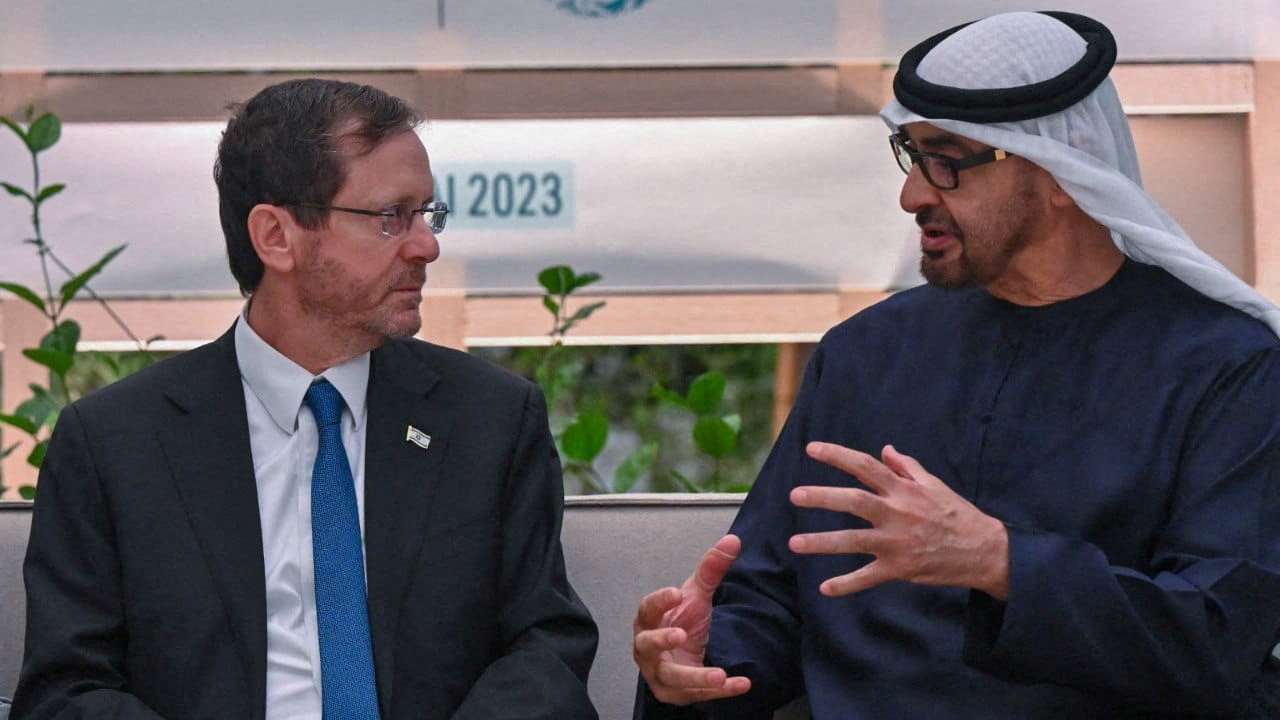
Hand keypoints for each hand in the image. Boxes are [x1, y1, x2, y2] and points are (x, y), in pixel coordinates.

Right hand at [632, 534, 751, 704]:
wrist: (682, 654)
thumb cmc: (680, 621)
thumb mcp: (696, 595)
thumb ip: (711, 569)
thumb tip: (733, 540)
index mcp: (648, 620)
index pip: (648, 609)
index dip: (660, 601)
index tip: (676, 592)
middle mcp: (648, 648)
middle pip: (647, 646)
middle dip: (662, 641)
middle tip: (680, 635)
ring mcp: (660, 673)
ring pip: (671, 677)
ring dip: (695, 677)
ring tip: (718, 674)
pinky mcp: (676, 693)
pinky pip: (696, 695)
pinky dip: (719, 692)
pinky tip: (739, 683)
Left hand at [789, 442, 1008, 598]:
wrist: (985, 551)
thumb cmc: (958, 514)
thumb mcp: (935, 485)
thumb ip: (908, 467)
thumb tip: (885, 449)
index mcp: (904, 490)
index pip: (865, 466)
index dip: (837, 456)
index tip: (812, 449)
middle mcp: (897, 513)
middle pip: (854, 501)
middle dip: (822, 497)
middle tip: (795, 495)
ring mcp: (897, 542)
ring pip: (854, 540)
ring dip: (822, 542)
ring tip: (794, 543)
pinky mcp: (900, 568)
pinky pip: (868, 578)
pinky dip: (846, 585)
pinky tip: (824, 588)